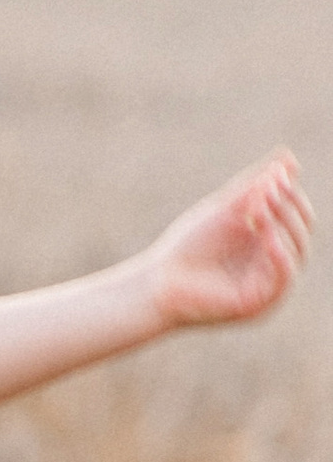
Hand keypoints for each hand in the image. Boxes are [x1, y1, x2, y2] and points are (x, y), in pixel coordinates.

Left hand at [142, 149, 311, 329]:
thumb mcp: (225, 209)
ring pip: (297, 252)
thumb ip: (255, 185)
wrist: (159, 281)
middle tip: (270, 190)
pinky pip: (284, 279)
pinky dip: (281, 257)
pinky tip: (268, 239)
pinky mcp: (261, 303)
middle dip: (288, 207)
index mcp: (266, 238)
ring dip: (281, 226)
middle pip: (301, 230)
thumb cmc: (188, 245)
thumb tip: (289, 158)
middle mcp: (271, 261)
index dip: (290, 195)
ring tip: (259, 209)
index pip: (295, 214)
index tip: (276, 176)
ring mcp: (268, 283)